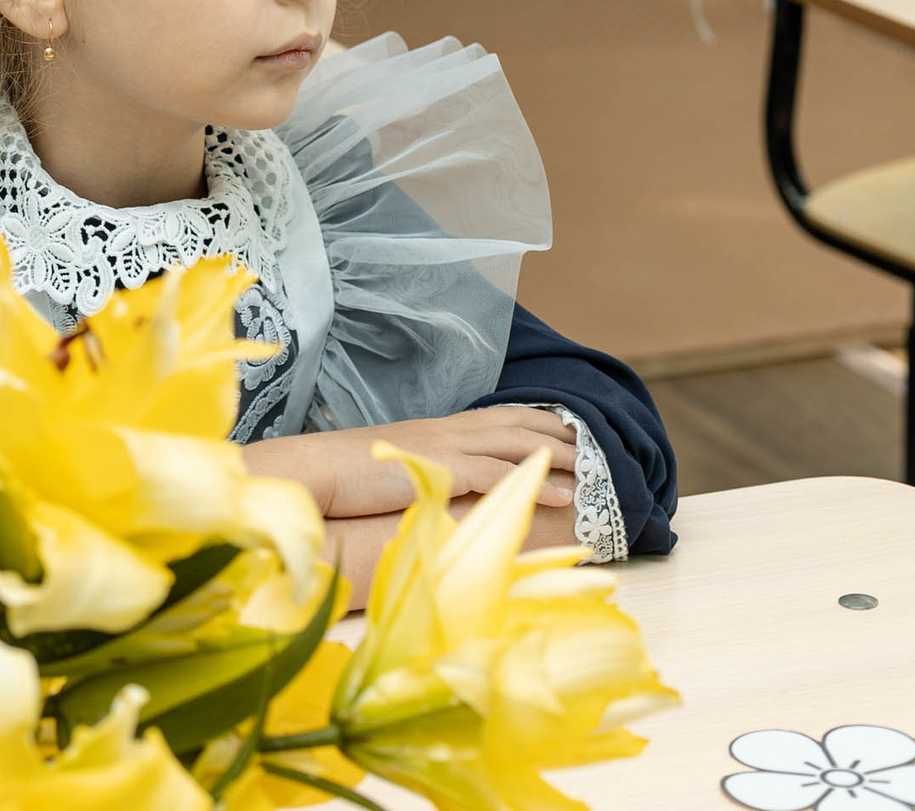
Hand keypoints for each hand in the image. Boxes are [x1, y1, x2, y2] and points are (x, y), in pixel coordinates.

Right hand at [242, 405, 578, 516]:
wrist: (314, 472)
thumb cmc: (346, 477)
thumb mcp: (394, 468)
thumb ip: (424, 472)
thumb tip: (445, 487)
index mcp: (438, 430)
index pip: (498, 417)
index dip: (537, 420)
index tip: (570, 428)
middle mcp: (447, 431)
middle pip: (516, 422)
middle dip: (560, 431)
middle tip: (600, 445)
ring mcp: (445, 448)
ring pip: (516, 445)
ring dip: (559, 457)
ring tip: (595, 472)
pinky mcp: (440, 470)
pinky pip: (498, 475)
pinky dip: (533, 483)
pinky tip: (562, 496)